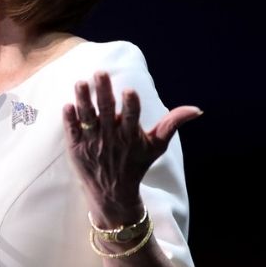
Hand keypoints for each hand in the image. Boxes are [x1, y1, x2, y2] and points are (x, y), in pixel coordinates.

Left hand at [63, 72, 201, 225]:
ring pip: (87, 118)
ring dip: (83, 100)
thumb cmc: (136, 165)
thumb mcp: (156, 146)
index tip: (129, 90)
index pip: (131, 117)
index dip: (130, 105)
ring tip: (80, 83)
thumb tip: (197, 109)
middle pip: (106, 112)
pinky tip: (68, 104)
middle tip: (100, 72)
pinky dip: (70, 119)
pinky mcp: (76, 148)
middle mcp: (111, 138)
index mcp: (130, 136)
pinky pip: (72, 131)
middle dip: (103, 92)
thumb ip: (172, 124)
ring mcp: (92, 143)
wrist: (112, 194)